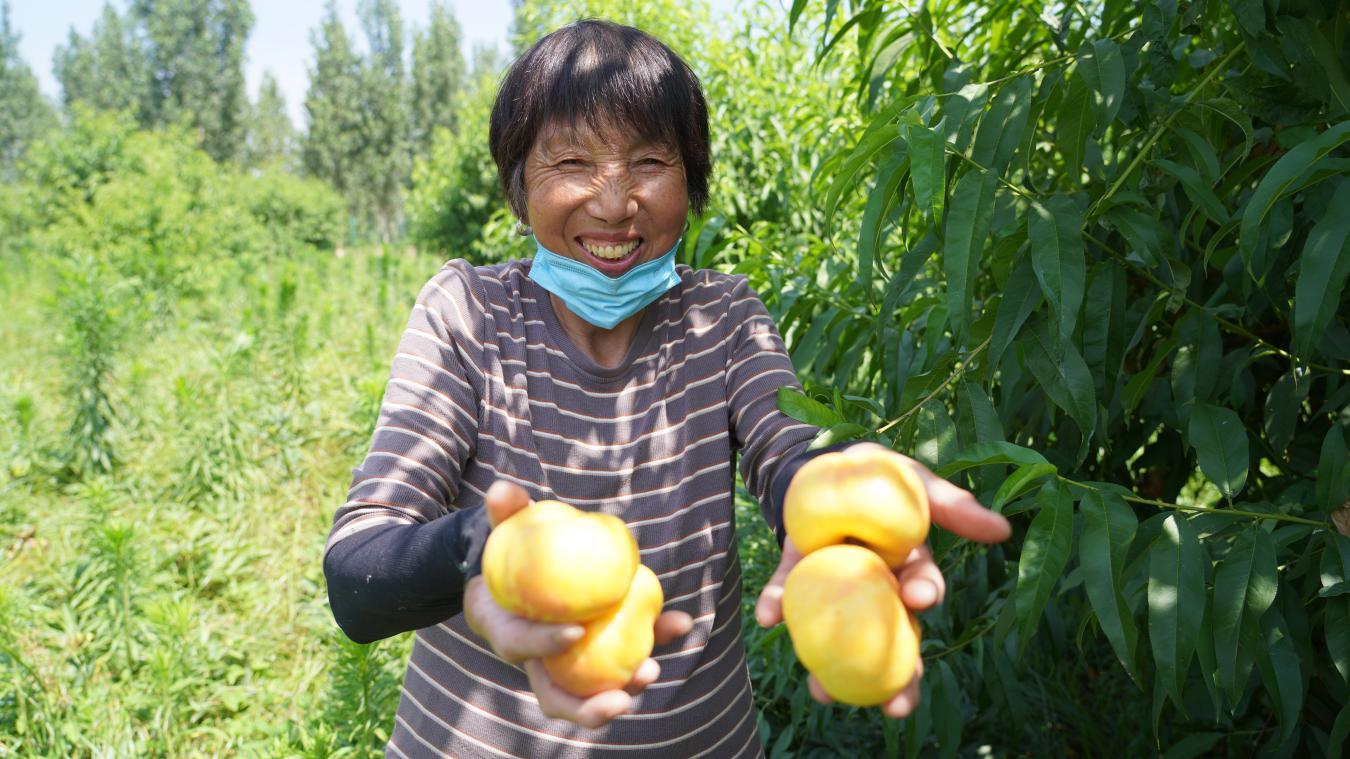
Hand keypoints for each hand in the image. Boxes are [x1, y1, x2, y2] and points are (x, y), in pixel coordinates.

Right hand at [464, 481, 693, 728]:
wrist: (525, 570)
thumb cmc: (513, 548)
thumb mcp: (505, 526)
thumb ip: (503, 510)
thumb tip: (502, 491)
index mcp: (507, 631)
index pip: (520, 645)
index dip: (544, 643)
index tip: (574, 631)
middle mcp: (537, 659)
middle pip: (557, 697)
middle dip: (588, 707)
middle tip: (621, 695)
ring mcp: (571, 662)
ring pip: (593, 692)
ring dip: (626, 686)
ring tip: (652, 669)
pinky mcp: (602, 650)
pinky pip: (626, 653)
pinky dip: (654, 638)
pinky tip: (682, 623)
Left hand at [753, 442, 1010, 717]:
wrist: (827, 463)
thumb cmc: (883, 476)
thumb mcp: (916, 484)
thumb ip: (952, 505)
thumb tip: (1003, 530)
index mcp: (907, 568)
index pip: (921, 590)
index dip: (923, 598)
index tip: (918, 599)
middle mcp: (874, 589)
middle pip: (890, 641)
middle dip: (896, 681)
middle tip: (895, 707)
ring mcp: (834, 587)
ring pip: (837, 637)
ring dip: (829, 669)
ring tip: (822, 693)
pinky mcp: (796, 576)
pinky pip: (786, 594)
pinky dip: (775, 604)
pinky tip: (767, 618)